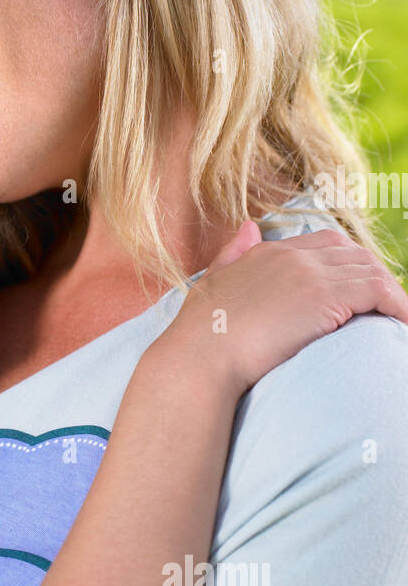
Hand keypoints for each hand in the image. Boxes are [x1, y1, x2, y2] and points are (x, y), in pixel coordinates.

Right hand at [162, 221, 407, 397]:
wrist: (198, 358)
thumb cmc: (198, 337)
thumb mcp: (211, 285)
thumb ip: (232, 255)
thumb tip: (249, 228)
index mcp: (266, 253)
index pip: (323, 244)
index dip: (348, 264)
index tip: (361, 289)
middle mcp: (290, 256)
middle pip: (351, 253)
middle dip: (374, 276)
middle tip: (387, 305)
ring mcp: (308, 273)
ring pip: (369, 270)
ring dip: (390, 293)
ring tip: (399, 317)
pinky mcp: (323, 295)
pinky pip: (377, 290)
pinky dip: (396, 304)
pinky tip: (401, 322)